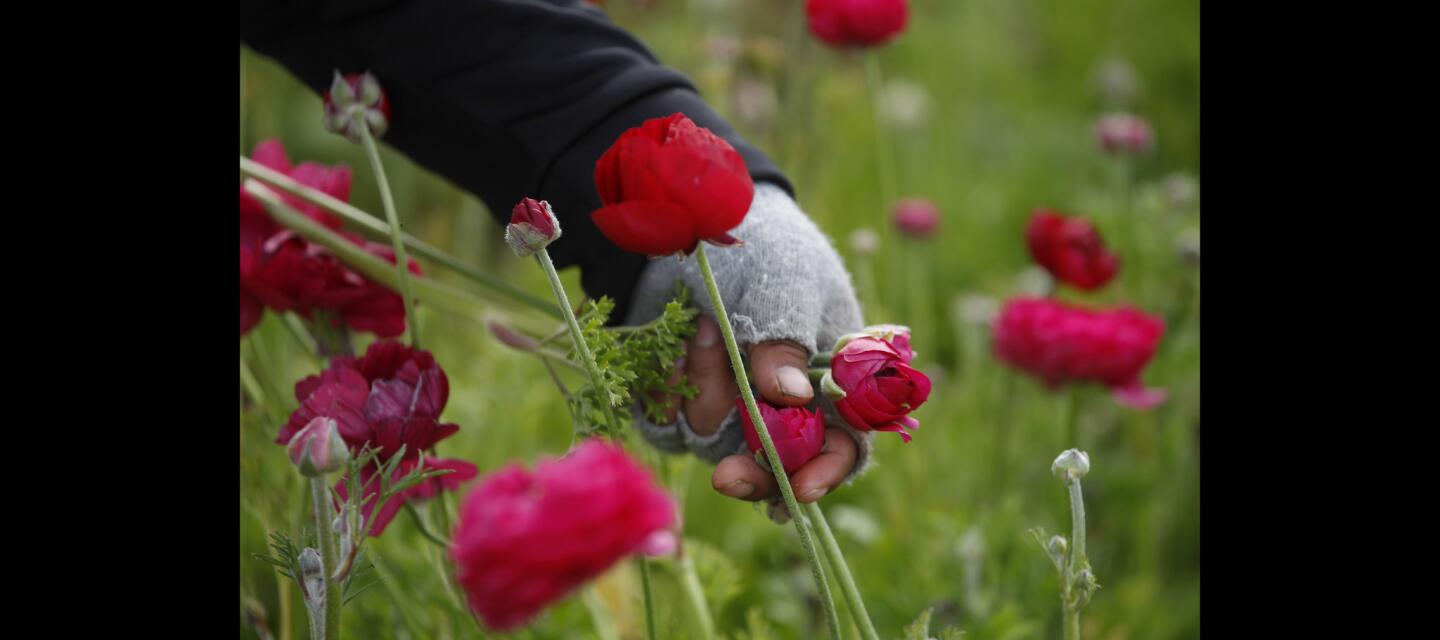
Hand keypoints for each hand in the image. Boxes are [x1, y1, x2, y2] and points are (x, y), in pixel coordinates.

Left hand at [626, 183, 868, 505]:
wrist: (690, 222)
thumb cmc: (763, 248)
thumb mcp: (786, 282)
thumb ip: (787, 338)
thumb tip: (790, 398)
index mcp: (829, 381)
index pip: (843, 444)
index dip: (827, 471)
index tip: (801, 486)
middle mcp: (780, 407)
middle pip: (776, 469)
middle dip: (754, 475)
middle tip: (728, 476)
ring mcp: (727, 408)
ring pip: (714, 443)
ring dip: (706, 392)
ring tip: (702, 330)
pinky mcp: (679, 401)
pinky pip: (666, 425)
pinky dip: (668, 390)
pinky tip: (672, 346)